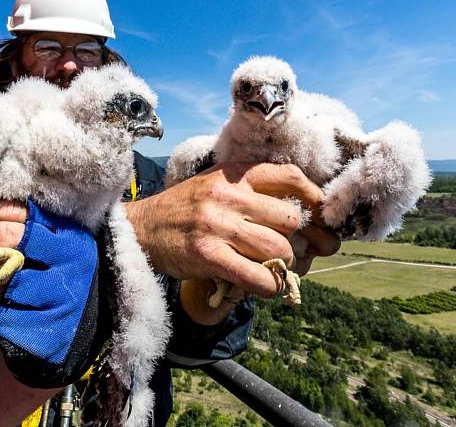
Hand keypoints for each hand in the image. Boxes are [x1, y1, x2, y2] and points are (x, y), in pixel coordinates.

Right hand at [126, 163, 339, 317]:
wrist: (141, 228)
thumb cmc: (184, 208)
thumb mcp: (215, 182)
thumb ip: (250, 186)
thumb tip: (301, 208)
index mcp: (233, 174)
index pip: (289, 176)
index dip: (314, 198)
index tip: (320, 216)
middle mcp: (228, 194)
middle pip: (291, 218)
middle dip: (305, 241)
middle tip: (304, 254)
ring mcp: (217, 224)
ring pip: (278, 248)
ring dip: (286, 265)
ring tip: (279, 270)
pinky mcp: (207, 254)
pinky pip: (256, 275)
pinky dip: (270, 286)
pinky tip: (268, 287)